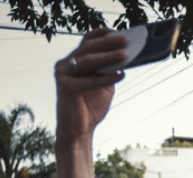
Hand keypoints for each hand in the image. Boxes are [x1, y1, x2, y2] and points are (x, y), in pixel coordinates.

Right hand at [54, 28, 126, 143]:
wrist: (79, 130)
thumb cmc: (91, 106)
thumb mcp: (105, 84)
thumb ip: (111, 70)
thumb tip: (129, 56)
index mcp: (74, 60)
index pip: (87, 41)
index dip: (102, 34)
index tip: (120, 32)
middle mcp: (66, 64)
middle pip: (88, 47)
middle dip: (108, 43)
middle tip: (126, 40)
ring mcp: (63, 74)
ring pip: (88, 61)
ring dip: (108, 57)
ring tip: (125, 55)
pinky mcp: (65, 87)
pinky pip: (89, 80)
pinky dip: (106, 77)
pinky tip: (121, 75)